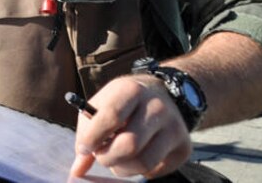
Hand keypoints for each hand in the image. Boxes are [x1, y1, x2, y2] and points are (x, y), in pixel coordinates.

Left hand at [71, 75, 190, 178]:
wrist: (161, 95)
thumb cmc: (122, 103)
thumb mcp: (101, 105)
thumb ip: (87, 134)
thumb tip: (77, 169)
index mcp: (132, 90)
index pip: (111, 117)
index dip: (93, 137)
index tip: (84, 148)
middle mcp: (157, 107)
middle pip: (129, 144)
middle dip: (107, 157)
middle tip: (99, 156)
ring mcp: (174, 128)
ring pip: (143, 162)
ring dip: (121, 168)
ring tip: (114, 159)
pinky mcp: (184, 147)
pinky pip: (155, 171)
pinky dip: (138, 171)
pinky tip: (134, 157)